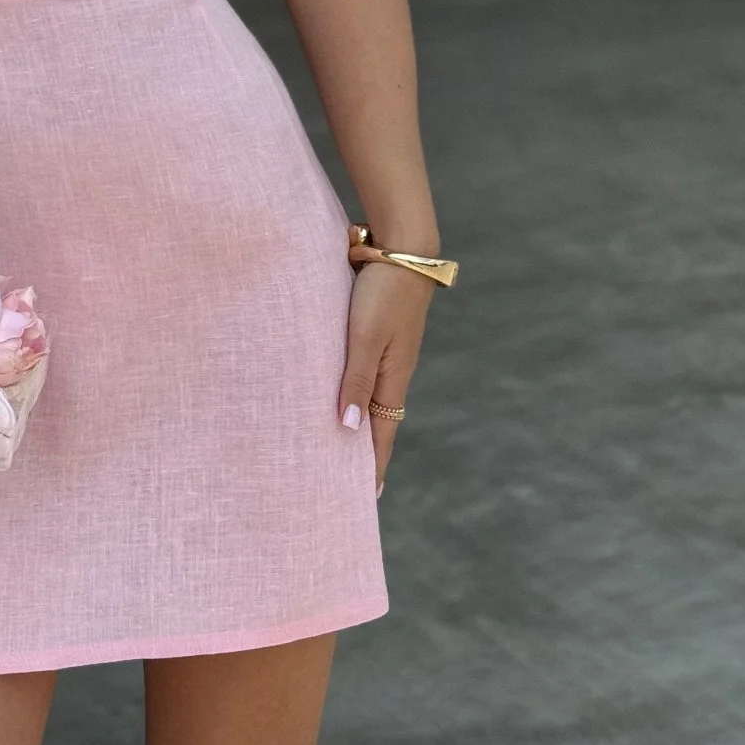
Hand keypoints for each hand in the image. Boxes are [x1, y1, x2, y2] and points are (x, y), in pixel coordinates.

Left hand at [336, 261, 434, 493]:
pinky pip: (365, 372)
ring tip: (341, 443)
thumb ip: (355, 380)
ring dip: (358, 420)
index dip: (373, 464)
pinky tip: (341, 390)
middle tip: (347, 480)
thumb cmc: (382, 292)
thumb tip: (347, 430)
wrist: (404, 248)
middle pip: (378, 419)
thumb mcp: (365, 338)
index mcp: (393, 378)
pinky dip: (354, 390)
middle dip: (365, 450)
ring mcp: (389, 351)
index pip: (382, 433)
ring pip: (370, 395)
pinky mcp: (380, 332)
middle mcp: (394, 370)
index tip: (366, 497)